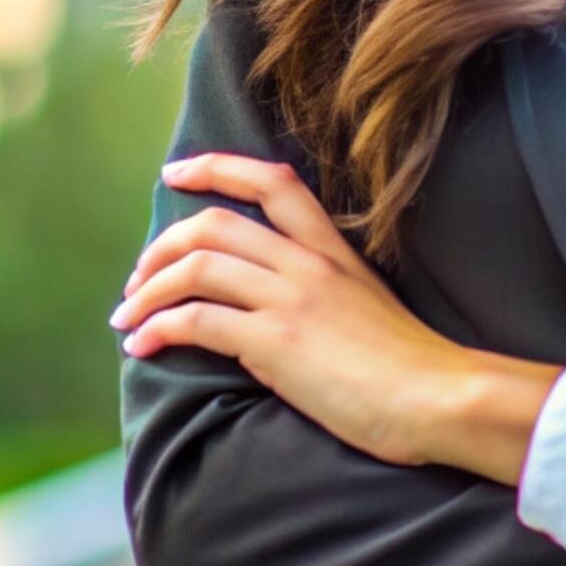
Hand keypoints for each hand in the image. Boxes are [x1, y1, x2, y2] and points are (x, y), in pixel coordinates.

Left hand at [116, 153, 554, 477]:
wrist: (439, 397)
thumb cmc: (410, 369)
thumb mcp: (366, 307)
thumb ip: (322, 294)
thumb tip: (273, 312)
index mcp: (332, 250)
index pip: (270, 181)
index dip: (215, 168)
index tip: (175, 174)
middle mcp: (307, 263)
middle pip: (213, 223)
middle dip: (161, 247)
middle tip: (137, 279)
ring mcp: (291, 298)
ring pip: (195, 268)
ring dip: (147, 291)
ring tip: (126, 318)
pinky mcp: (276, 341)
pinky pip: (197, 322)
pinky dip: (158, 330)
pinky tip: (143, 347)